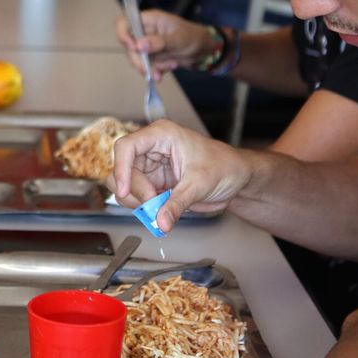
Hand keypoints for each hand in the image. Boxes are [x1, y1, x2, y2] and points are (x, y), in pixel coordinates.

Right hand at [107, 121, 252, 231]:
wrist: (237, 178)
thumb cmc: (225, 166)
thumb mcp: (201, 184)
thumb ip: (177, 204)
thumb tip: (161, 222)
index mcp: (161, 135)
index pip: (126, 146)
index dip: (121, 168)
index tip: (124, 190)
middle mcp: (151, 149)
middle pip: (123, 170)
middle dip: (135, 191)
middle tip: (154, 205)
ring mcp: (151, 167)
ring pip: (125, 186)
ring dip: (137, 202)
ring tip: (159, 209)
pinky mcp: (153, 184)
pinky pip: (137, 198)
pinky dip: (144, 209)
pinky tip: (161, 212)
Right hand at [113, 10, 216, 80]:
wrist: (204, 51)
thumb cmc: (194, 37)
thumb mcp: (179, 39)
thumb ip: (159, 42)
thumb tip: (138, 45)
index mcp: (149, 20)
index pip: (124, 22)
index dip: (123, 34)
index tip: (133, 48)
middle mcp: (144, 31)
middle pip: (128, 45)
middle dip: (139, 60)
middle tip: (150, 70)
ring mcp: (147, 45)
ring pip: (136, 58)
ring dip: (150, 67)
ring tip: (170, 66)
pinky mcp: (151, 57)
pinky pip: (145, 66)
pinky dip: (154, 71)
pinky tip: (165, 72)